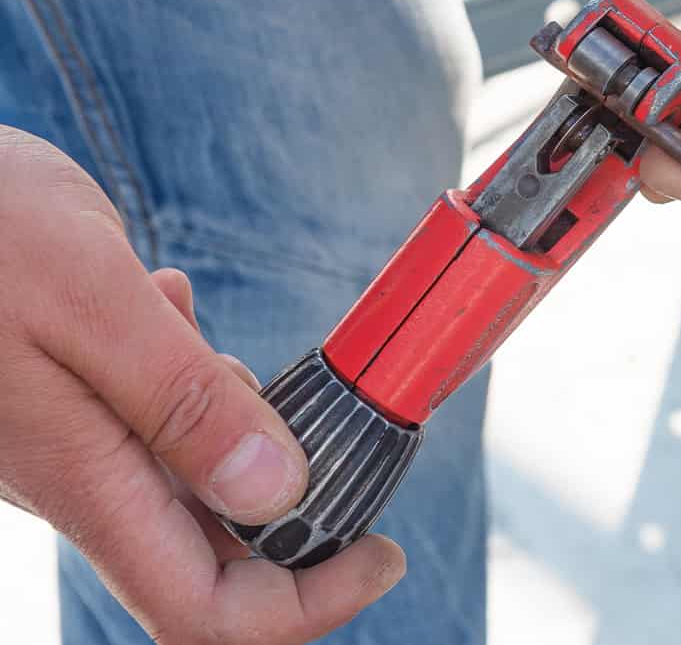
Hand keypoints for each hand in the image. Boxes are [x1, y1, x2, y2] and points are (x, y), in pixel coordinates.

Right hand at [0, 128, 404, 642]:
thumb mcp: (92, 297)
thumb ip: (180, 399)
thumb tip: (274, 493)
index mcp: (86, 477)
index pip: (201, 609)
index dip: (304, 605)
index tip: (382, 553)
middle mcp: (82, 478)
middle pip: (214, 554)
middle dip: (297, 501)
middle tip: (333, 408)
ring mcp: (75, 443)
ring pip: (194, 479)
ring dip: (242, 417)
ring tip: (195, 319)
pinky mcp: (71, 400)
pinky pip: (159, 418)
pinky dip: (194, 372)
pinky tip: (162, 298)